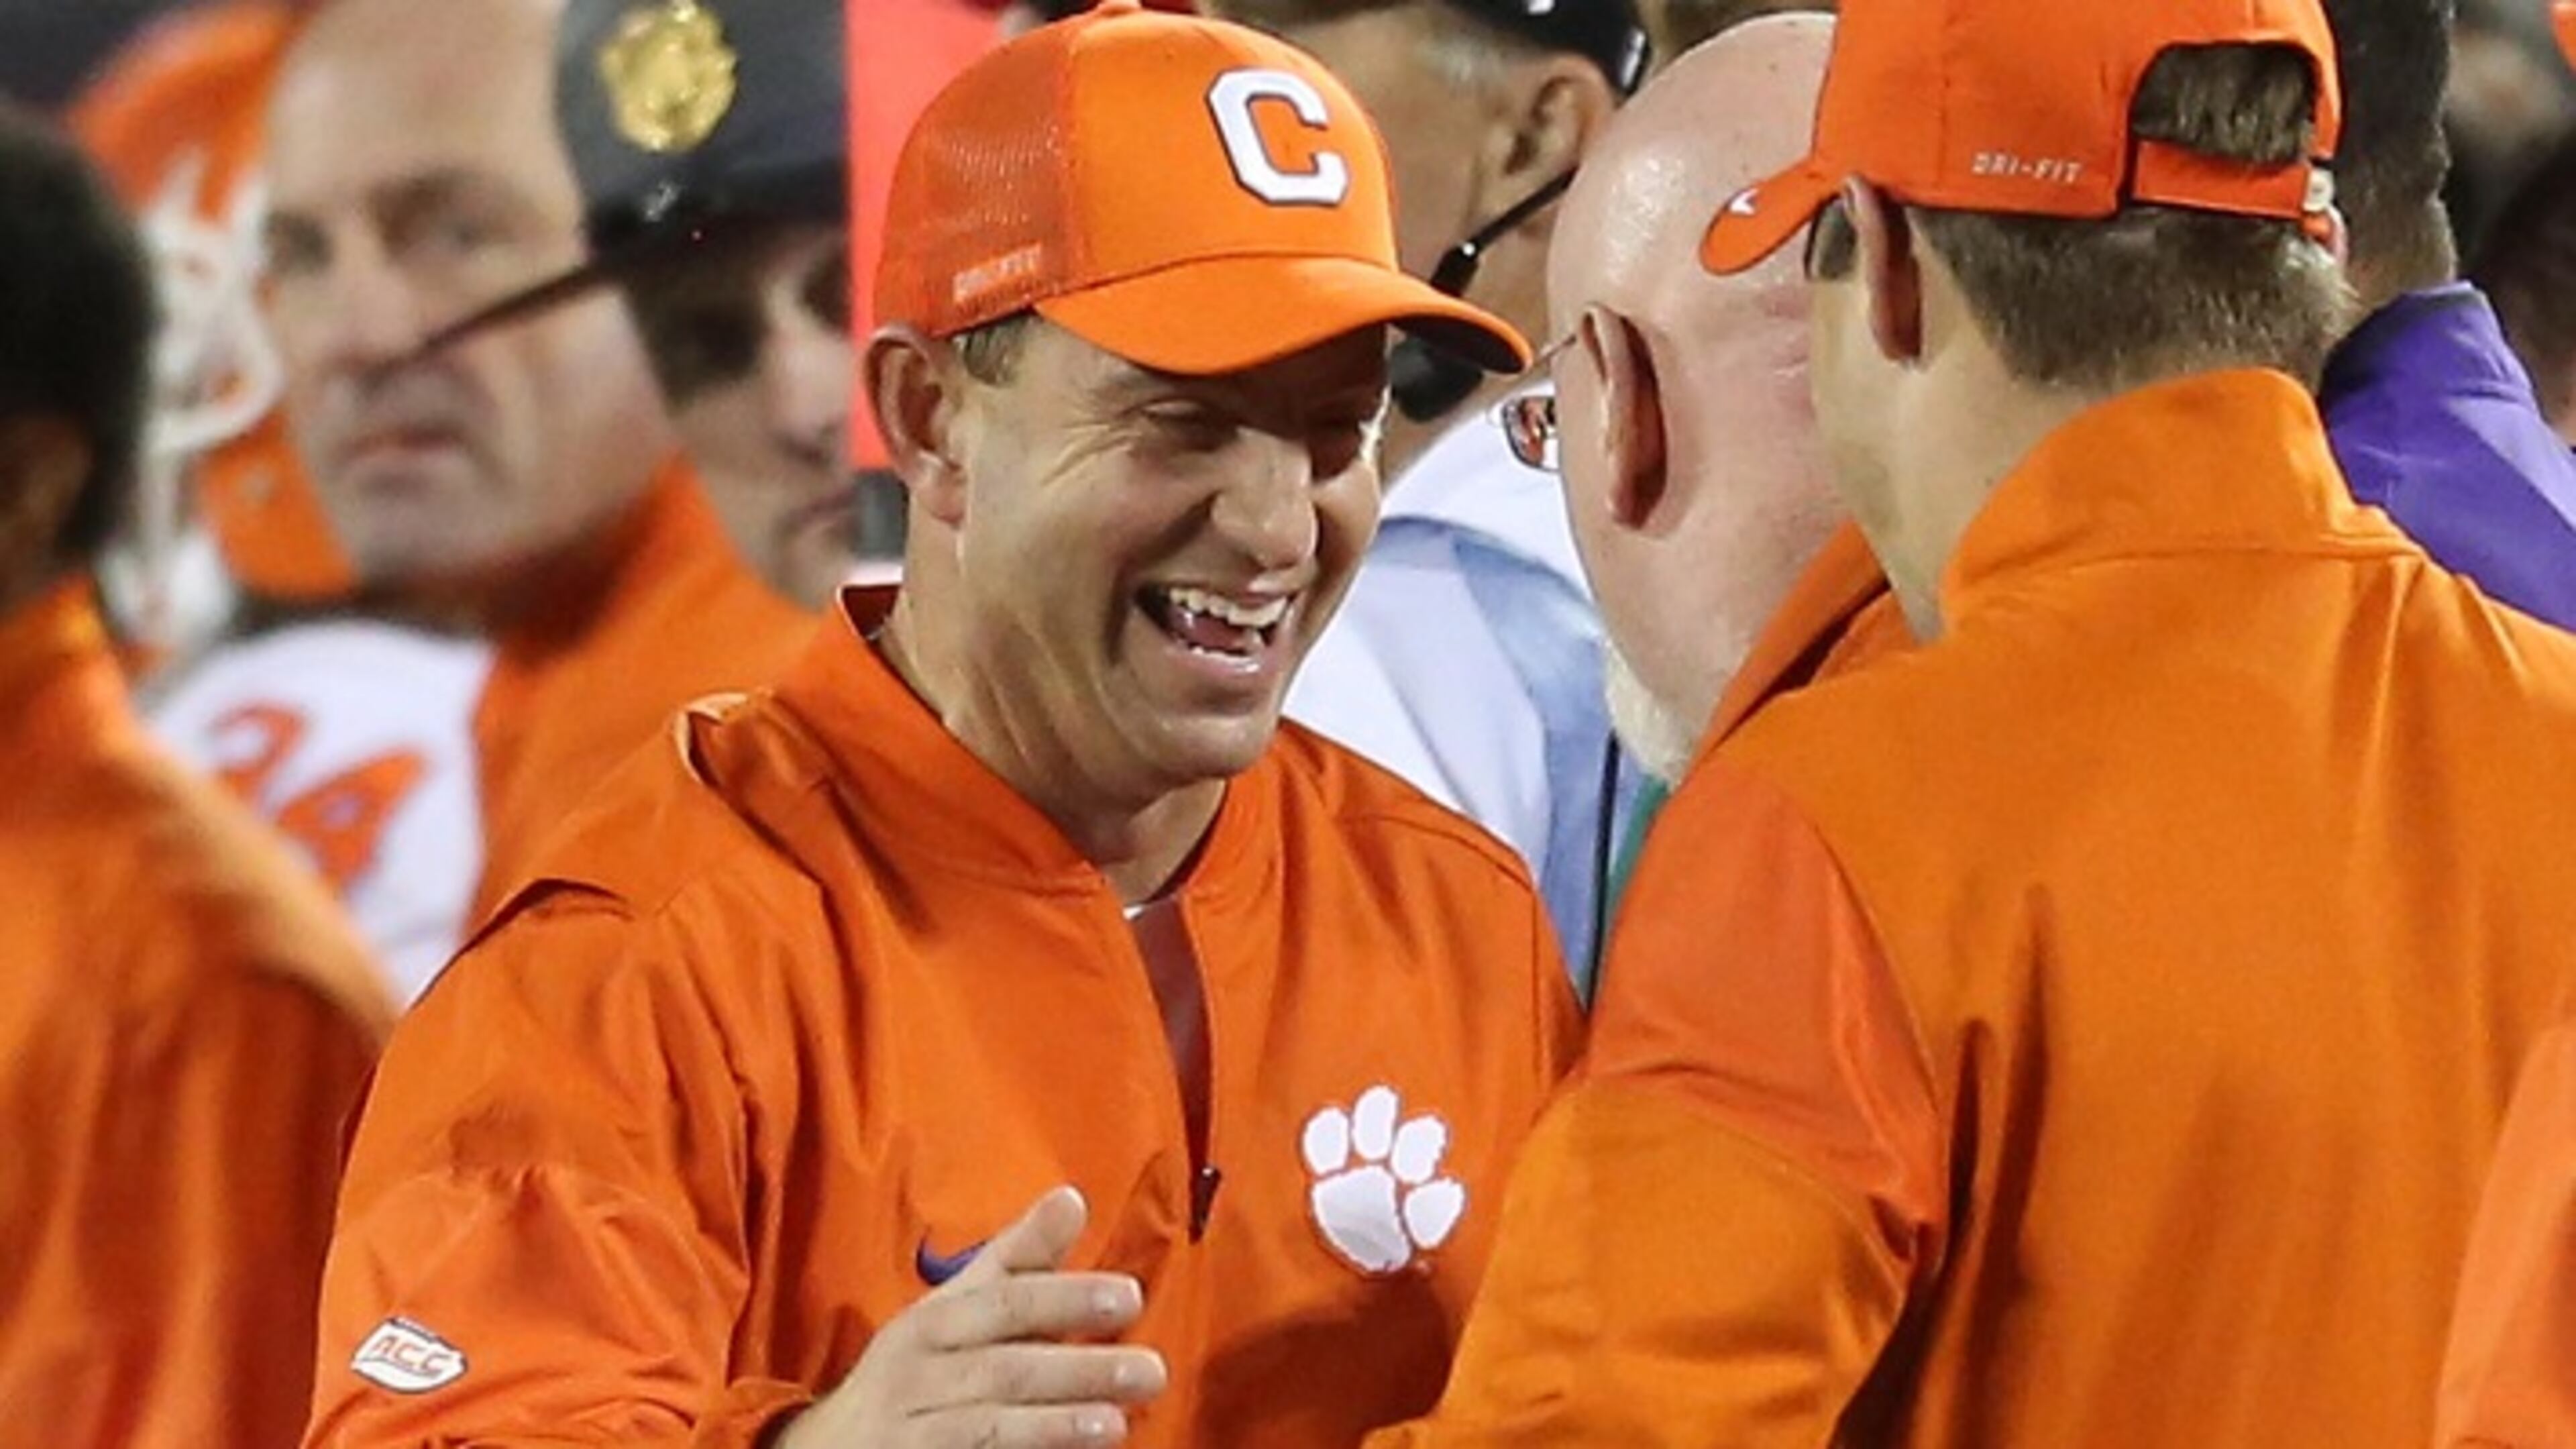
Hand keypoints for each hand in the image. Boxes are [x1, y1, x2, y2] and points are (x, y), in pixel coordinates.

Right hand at [775, 1186, 1166, 1447]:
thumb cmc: (916, 1366)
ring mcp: (913, 1431)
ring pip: (985, 1426)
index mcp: (934, 1322)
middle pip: (1002, 1368)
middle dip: (1077, 1369)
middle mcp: (920, 1374)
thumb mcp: (956, 1306)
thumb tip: (1073, 1198)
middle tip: (1152, 1371)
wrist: (831, 1446)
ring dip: (1052, 1425)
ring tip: (1116, 1425)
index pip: (1004, 1303)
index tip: (1130, 1296)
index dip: (1065, 1298)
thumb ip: (1018, 1259)